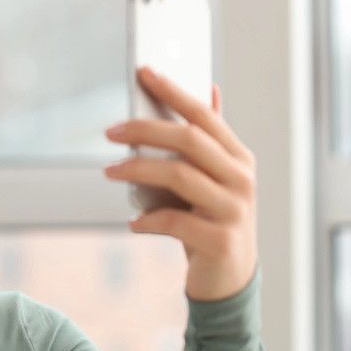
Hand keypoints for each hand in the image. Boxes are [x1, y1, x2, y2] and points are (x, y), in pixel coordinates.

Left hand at [103, 66, 258, 301]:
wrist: (230, 278)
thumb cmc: (211, 217)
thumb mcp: (214, 177)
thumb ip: (210, 138)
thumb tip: (210, 87)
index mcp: (238, 157)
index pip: (204, 115)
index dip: (173, 91)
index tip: (143, 72)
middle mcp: (242, 179)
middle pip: (188, 140)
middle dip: (144, 129)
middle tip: (109, 131)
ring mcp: (234, 210)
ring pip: (178, 175)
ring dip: (136, 170)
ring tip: (110, 171)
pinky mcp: (221, 240)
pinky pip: (173, 220)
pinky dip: (146, 219)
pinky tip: (134, 223)